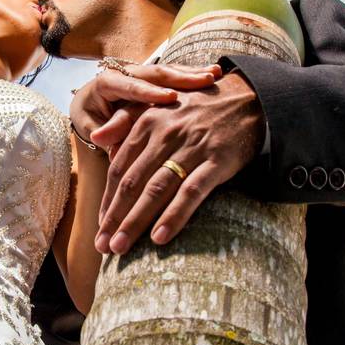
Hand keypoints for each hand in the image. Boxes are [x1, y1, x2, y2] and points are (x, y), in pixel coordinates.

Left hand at [69, 63, 221, 145]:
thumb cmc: (90, 117)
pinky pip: (177, 73)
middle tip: (204, 80)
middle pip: (156, 74)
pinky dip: (194, 75)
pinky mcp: (156, 78)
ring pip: (170, 71)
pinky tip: (215, 74)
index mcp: (108, 82)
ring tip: (214, 76)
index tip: (170, 98)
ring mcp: (144, 73)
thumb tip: (103, 142)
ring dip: (192, 74)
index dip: (151, 92)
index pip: (131, 87)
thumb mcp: (91, 124)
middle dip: (181, 77)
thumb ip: (102, 131)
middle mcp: (127, 73)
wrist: (89, 103)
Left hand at [93, 72, 264, 254]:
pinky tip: (159, 237)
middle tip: (103, 246)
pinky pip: (190, 193)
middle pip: (132, 183)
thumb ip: (126, 120)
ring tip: (121, 248)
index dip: (107, 200)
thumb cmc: (197, 106)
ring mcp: (191, 148)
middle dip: (114, 217)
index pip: (119, 168)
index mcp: (147, 122)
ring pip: (156, 190)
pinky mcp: (217, 160)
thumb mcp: (159, 104)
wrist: (248, 97)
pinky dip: (173, 216)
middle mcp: (165, 134)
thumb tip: (96, 139)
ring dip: (135, 221)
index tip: (100, 226)